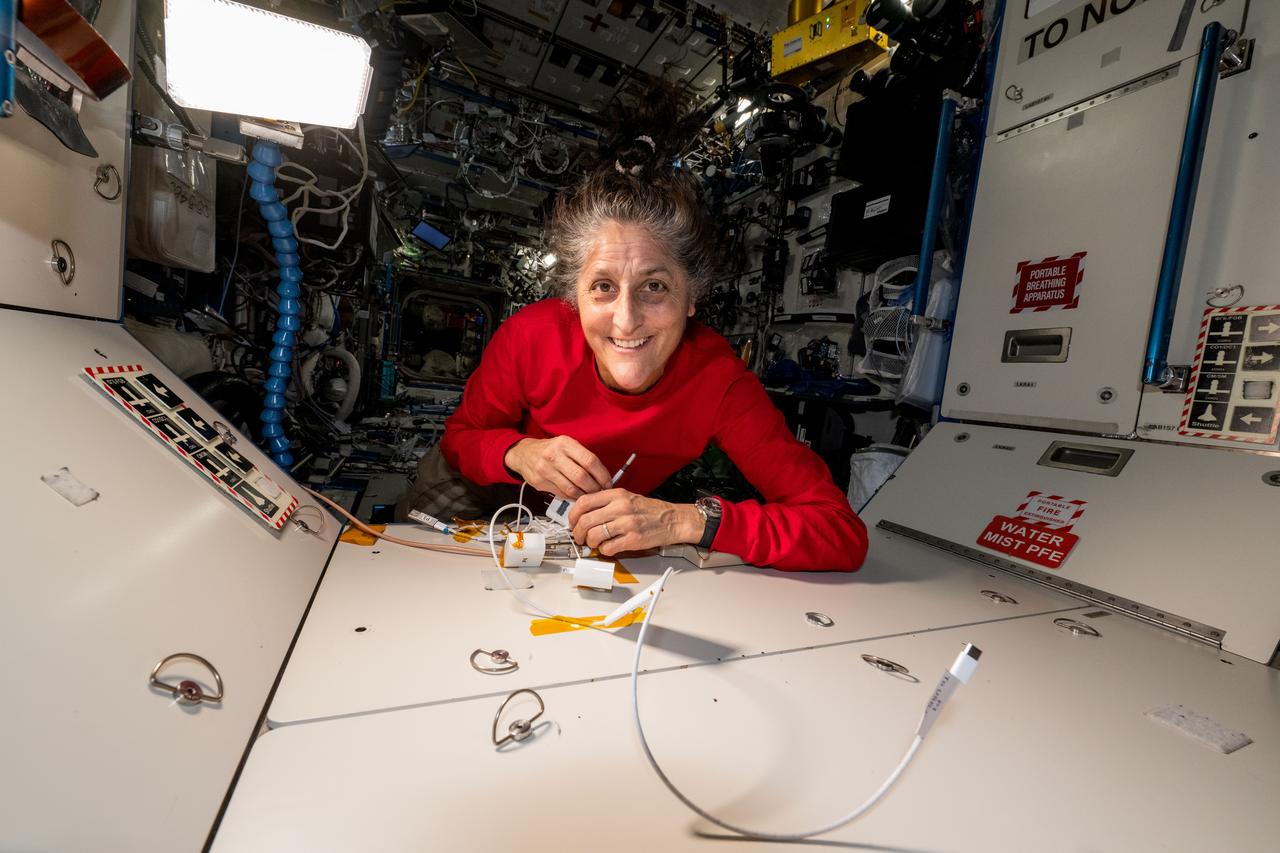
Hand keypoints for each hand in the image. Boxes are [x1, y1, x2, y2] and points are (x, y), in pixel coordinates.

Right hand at [504, 436, 612, 498]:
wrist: (523, 454)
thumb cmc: (550, 450)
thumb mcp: (566, 445)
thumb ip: (583, 457)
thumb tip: (603, 475)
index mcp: (564, 443)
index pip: (590, 460)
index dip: (602, 474)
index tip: (608, 482)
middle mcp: (554, 455)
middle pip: (581, 477)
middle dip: (595, 488)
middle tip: (600, 491)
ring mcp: (545, 470)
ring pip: (572, 489)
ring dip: (584, 495)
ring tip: (590, 495)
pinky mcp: (540, 483)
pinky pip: (562, 494)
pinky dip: (573, 497)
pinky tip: (577, 496)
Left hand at [569, 489, 703, 556]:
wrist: (672, 520)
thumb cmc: (649, 510)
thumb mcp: (626, 497)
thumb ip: (605, 502)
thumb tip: (584, 514)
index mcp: (616, 494)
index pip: (584, 502)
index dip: (573, 515)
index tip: (572, 522)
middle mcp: (620, 507)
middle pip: (585, 521)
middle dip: (578, 533)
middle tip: (579, 538)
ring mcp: (627, 524)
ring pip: (594, 536)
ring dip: (590, 543)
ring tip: (594, 543)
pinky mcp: (633, 539)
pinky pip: (608, 548)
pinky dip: (604, 551)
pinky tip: (608, 547)